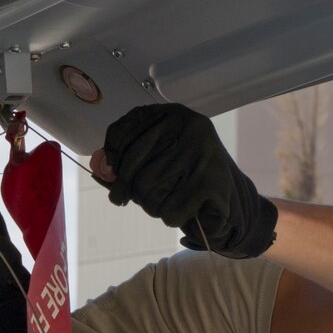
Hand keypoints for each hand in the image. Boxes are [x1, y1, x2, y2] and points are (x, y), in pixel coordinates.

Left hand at [91, 103, 277, 257]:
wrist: (233, 197)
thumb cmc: (185, 176)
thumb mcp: (155, 159)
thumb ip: (124, 162)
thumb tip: (100, 168)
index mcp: (172, 114)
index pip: (122, 132)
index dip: (110, 156)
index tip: (111, 173)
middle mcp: (189, 126)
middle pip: (132, 167)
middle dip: (128, 189)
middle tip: (129, 198)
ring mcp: (202, 152)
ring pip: (149, 191)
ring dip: (151, 205)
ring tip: (164, 201)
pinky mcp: (211, 182)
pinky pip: (169, 210)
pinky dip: (170, 218)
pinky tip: (182, 211)